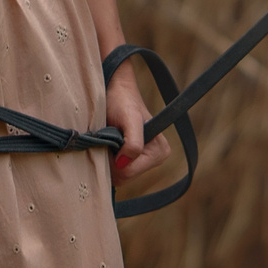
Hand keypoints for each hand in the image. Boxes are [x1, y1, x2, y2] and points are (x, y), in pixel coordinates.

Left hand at [106, 61, 171, 183]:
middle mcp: (156, 159)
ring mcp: (145, 162)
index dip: (112, 160)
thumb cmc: (122, 100)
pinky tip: (109, 147)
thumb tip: (123, 165)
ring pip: (119, 177)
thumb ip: (132, 143)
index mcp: (160, 152)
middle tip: (107, 139)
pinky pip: (117, 172)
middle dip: (110, 162)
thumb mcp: (129, 119)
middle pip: (124, 178)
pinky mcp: (134, 161)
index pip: (128, 173)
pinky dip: (108, 161)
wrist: (116, 90)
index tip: (109, 140)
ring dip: (108, 161)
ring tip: (109, 140)